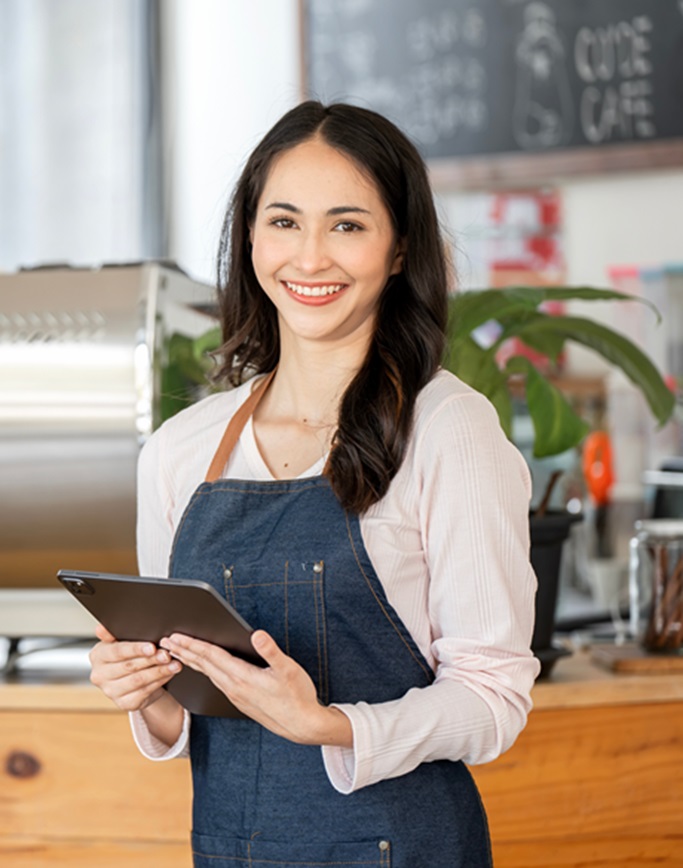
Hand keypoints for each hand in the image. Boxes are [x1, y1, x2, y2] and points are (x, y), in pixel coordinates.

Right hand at [89, 623, 182, 712]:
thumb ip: (113, 634)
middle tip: (167, 654)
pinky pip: (145, 691)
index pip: (117, 651)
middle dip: (151, 659)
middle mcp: (100, 676)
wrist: (134, 680)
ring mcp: (111, 691)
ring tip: (174, 664)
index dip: (135, 649)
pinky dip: (160, 681)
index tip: (152, 647)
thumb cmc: (128, 656)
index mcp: (97, 656)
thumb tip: (102, 628)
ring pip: (139, 680)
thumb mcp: (122, 642)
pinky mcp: (124, 703)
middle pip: (129, 666)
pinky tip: (169, 673)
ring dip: (159, 671)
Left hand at [159, 630, 352, 747]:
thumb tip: (256, 635)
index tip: (176, 636)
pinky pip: (215, 682)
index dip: (193, 644)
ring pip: (207, 674)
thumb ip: (270, 651)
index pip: (211, 656)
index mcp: (242, 677)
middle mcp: (234, 687)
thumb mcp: (288, 670)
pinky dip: (204, 671)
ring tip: (177, 653)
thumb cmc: (297, 697)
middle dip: (183, 651)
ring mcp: (235, 695)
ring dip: (190, 661)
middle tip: (165, 642)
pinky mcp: (240, 700)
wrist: (302, 726)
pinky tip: (203, 669)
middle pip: (203, 665)